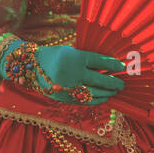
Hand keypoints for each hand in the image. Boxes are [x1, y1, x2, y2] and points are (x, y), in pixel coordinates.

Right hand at [0, 41, 125, 105]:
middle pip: (99, 80)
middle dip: (113, 83)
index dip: (113, 66)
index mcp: (75, 58)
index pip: (100, 62)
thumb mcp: (71, 51)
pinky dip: (96, 100)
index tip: (122, 68)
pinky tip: (104, 98)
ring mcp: (67, 87)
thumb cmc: (55, 55)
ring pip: (93, 93)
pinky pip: (83, 101)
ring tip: (114, 91)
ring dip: (106, 93)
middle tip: (122, 84)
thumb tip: (108, 66)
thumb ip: (87, 58)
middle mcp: (72, 73)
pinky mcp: (63, 97)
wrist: (30, 66)